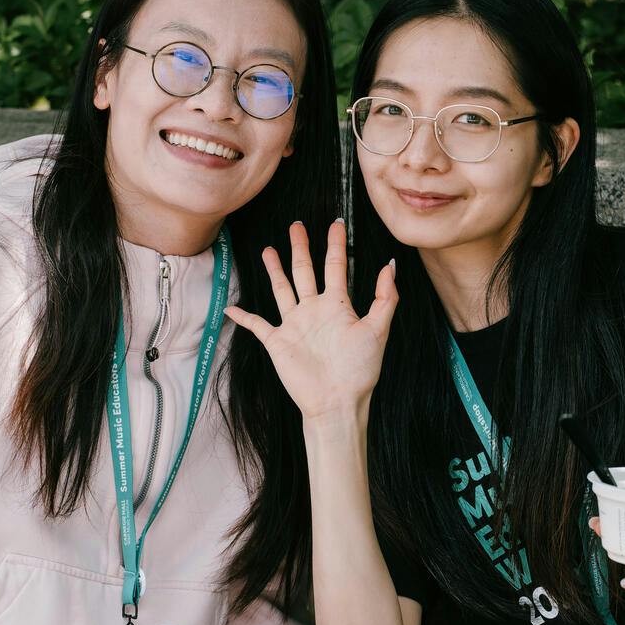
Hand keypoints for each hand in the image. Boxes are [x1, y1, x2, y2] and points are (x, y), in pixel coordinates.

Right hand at [223, 220, 397, 422]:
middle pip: (305, 270)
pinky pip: (257, 325)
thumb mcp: (378, 330)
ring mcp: (295, 325)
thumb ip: (385, 297)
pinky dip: (244, 317)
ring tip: (268, 249)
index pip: (335, 266)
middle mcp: (315, 310)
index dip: (335, 244)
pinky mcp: (278, 342)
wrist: (337, 402)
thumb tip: (390, 263)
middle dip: (301, 247)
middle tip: (297, 225)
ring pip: (282, 289)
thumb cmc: (360, 370)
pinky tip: (233, 308)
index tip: (336, 222)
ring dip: (275, 270)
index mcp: (338, 305)